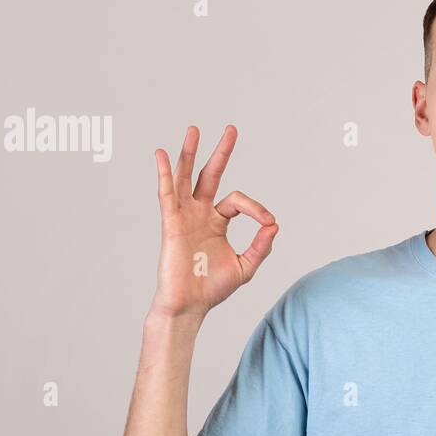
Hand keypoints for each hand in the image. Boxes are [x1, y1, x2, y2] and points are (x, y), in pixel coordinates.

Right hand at [150, 125, 278, 318]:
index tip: (269, 222)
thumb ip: (261, 246)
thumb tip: (274, 225)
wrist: (190, 306)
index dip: (256, 208)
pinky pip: (166, 194)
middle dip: (221, 153)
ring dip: (190, 153)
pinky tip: (160, 153)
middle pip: (210, 176)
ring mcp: (184, 216)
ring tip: (194, 130)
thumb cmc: (212, 288)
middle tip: (231, 129)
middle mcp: (200, 214)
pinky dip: (163, 173)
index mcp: (217, 222)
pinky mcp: (171, 223)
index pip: (238, 201)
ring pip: (186, 178)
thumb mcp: (245, 266)